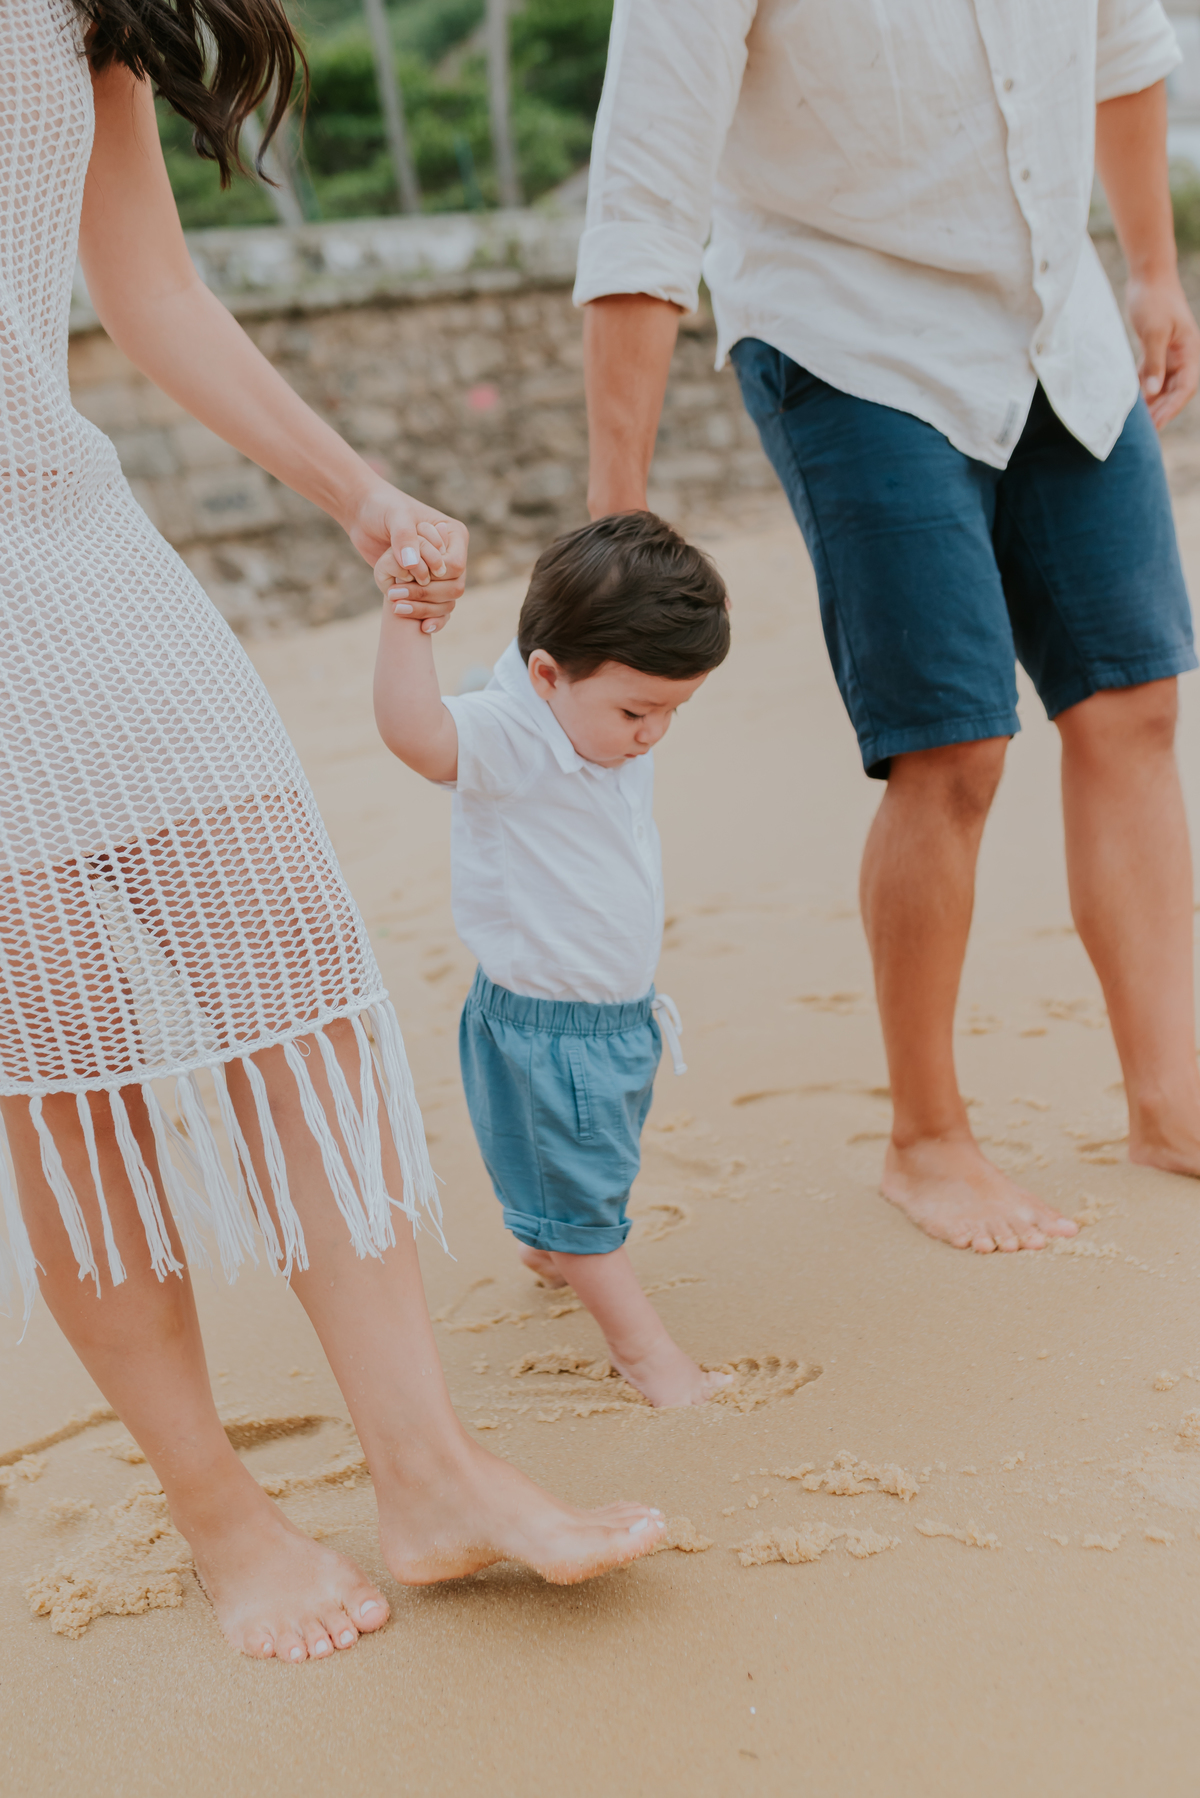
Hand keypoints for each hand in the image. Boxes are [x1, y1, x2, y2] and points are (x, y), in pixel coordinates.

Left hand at [348, 481, 468, 633]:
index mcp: (453, 535)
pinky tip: (422, 628)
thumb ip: (404, 537)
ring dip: (424, 609)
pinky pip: (438, 609)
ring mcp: (439, 573)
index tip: (410, 572)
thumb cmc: (382, 508)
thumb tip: (412, 565)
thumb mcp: (395, 516)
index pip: (455, 566)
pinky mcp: (425, 585)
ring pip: (447, 602)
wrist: (364, 515)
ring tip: (396, 607)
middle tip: (395, 595)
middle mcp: (451, 555)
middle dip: (426, 596)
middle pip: (454, 588)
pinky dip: (432, 619)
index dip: (436, 575)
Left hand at [1127, 270, 1199, 428]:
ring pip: (1163, 385)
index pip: (1185, 388)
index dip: (1172, 409)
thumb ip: (1154, 364)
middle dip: (1161, 411)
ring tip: (1137, 423)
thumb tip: (1154, 393)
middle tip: (1145, 432)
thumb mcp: (1153, 333)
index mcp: (1190, 351)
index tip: (1157, 426)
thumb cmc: (1153, 300)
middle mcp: (1183, 354)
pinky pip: (1152, 375)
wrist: (1148, 274)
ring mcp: (1170, 352)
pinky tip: (1132, 402)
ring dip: (1152, 403)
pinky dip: (1144, 388)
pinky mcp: (1156, 349)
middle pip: (1175, 391)